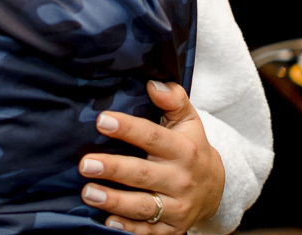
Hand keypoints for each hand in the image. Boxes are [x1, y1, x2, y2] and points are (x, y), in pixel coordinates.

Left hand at [79, 81, 224, 232]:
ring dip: (114, 201)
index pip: (153, 137)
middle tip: (85, 164)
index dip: (128, 128)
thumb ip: (174, 99)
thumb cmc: (192, 147)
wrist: (216, 189)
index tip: (102, 121)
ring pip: (143, 206)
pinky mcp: (171, 229)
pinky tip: (107, 222)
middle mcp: (181, 180)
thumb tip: (153, 83)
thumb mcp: (189, 121)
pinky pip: (148, 232)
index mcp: (184, 150)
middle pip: (143, 174)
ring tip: (88, 193)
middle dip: (114, 169)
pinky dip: (128, 229)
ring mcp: (177, 207)